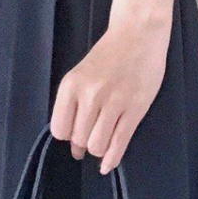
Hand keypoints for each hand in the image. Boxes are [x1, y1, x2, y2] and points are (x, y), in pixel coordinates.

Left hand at [49, 14, 169, 174]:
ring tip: (101, 142)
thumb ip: (74, 101)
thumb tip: (72, 137)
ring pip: (97, 145)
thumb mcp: (81, 72)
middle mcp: (90, 95)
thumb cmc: (109, 53)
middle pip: (78, 139)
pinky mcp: (134, 109)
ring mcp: (113, 103)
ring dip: (98, 149)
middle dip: (83, 144)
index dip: (66, 136)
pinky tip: (108, 164)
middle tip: (89, 139)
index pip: (59, 129)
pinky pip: (119, 143)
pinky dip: (112, 159)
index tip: (73, 135)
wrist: (138, 34)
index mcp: (72, 84)